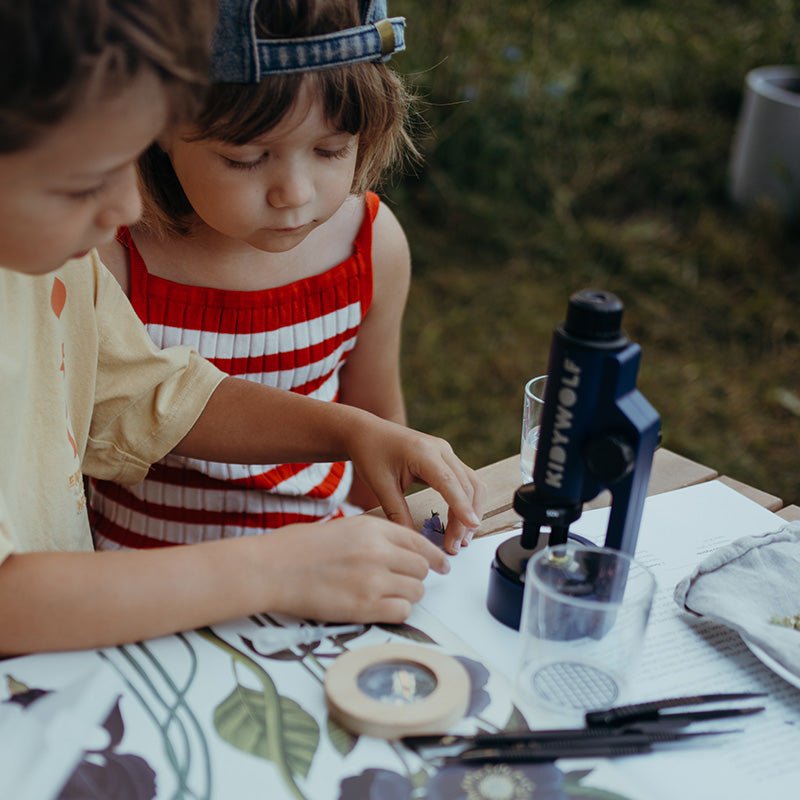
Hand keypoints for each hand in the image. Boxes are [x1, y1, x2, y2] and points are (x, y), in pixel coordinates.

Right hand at [264, 516, 450, 622]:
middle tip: (406, 582)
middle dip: (417, 576)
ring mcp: (373, 580)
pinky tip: (382, 608)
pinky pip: (403, 611)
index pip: (418, 541)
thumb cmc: (301, 548)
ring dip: (408, 594)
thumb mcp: (344, 528)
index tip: (442, 565)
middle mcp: (378, 552)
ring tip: (388, 595)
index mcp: (372, 528)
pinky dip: (398, 611)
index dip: (434, 555)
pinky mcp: (364, 607)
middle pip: (421, 568)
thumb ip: (375, 537)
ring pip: (416, 590)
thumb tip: (402, 551)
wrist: (273, 569)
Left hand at [345, 416, 484, 554]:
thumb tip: (413, 541)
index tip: (471, 527)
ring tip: (461, 539)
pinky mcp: (446, 458)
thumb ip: (397, 512)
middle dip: (465, 517)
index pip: (450, 482)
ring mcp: (446, 452)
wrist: (366, 432)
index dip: (462, 506)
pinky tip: (460, 521)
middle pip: (467, 485)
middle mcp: (441, 449)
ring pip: (472, 483)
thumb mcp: (380, 485)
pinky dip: (467, 501)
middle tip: (455, 546)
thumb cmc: (370, 454)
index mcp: (423, 452)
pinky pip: (465, 480)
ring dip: (471, 510)